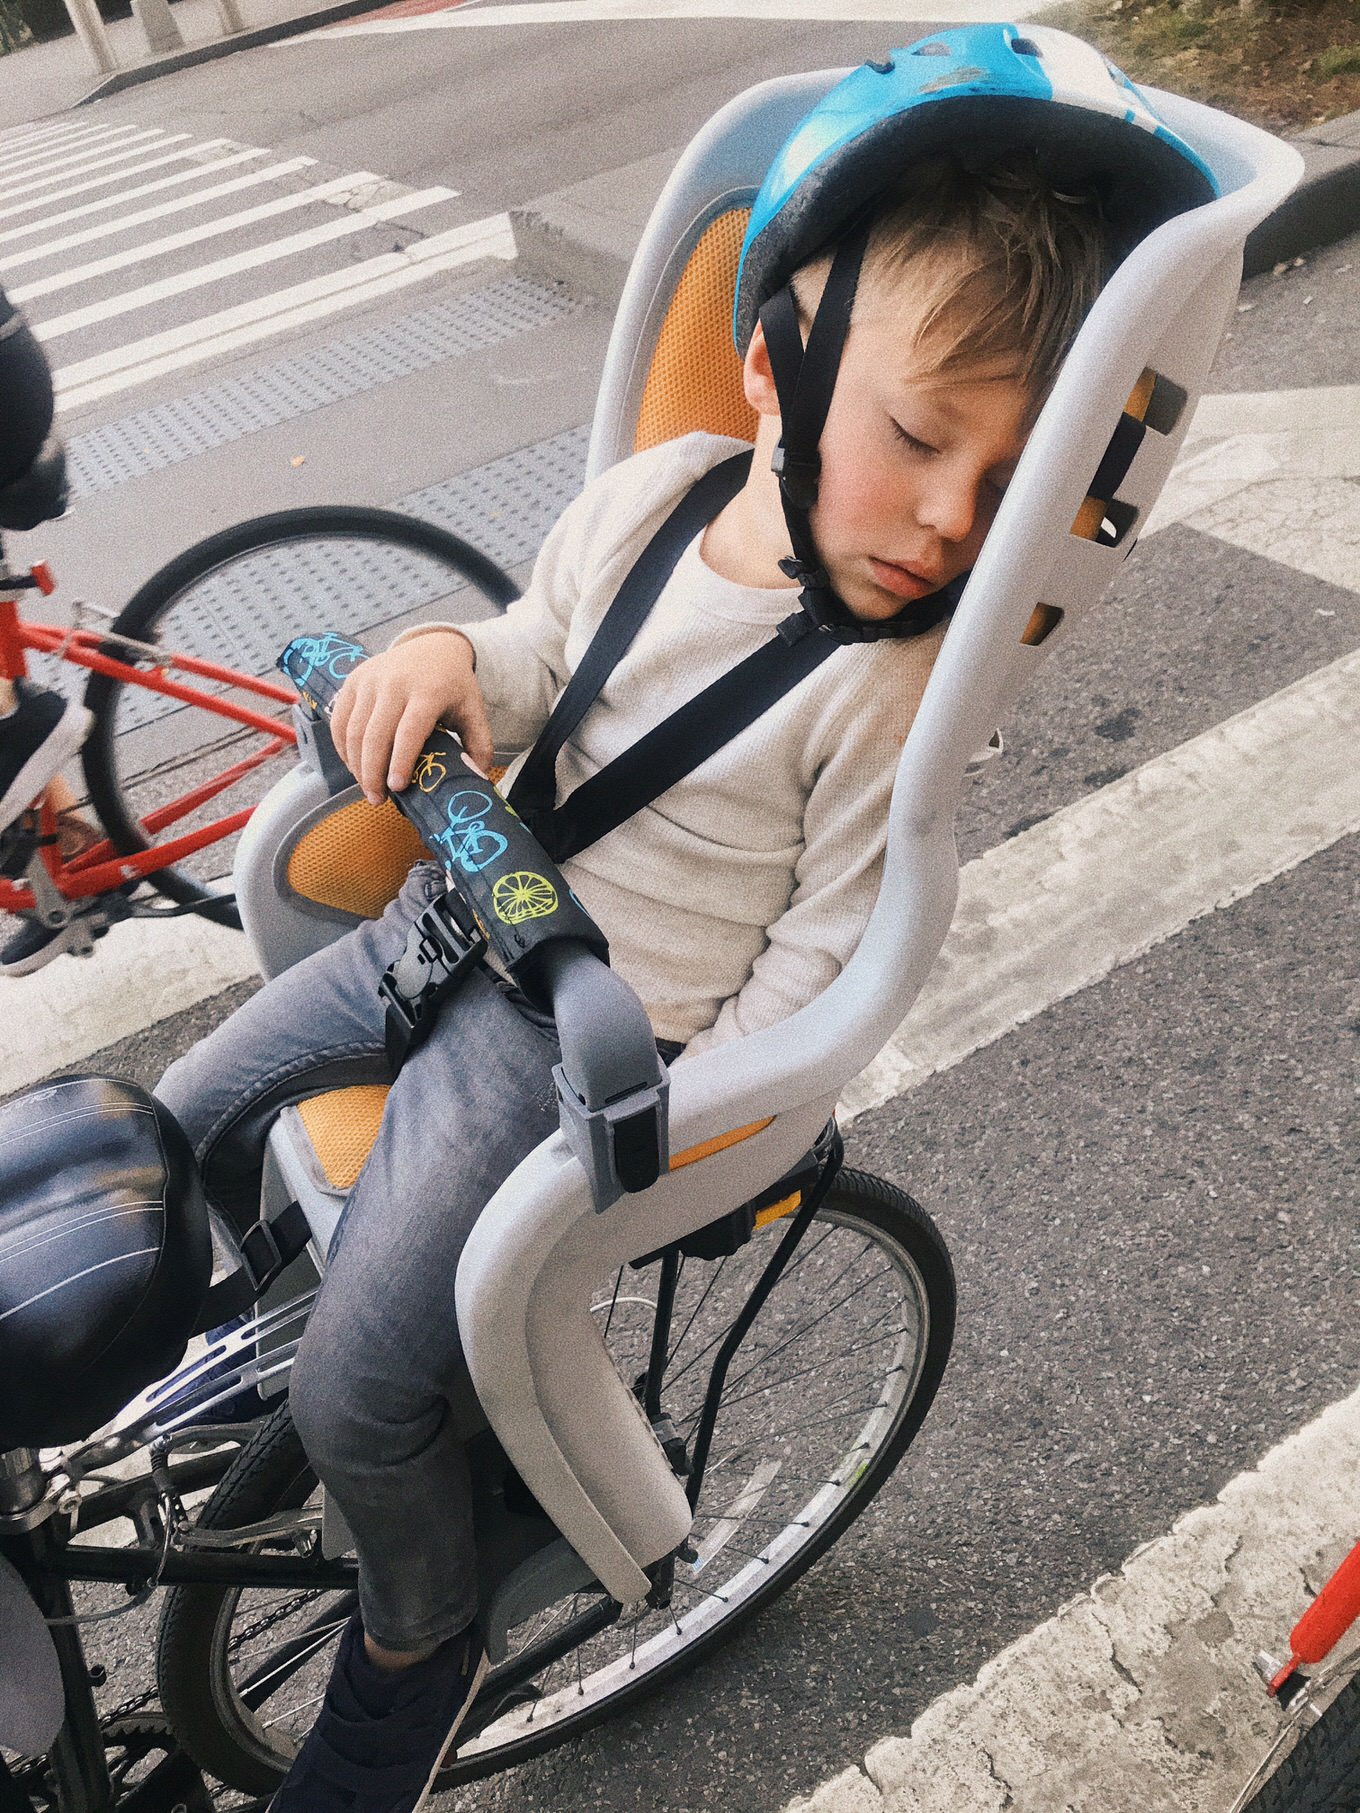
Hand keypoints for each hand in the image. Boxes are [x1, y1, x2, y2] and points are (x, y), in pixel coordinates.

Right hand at [330, 631, 493, 804]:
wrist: (434, 647)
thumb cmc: (454, 687)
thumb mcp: (474, 712)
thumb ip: (480, 746)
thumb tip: (475, 780)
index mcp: (429, 691)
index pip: (410, 730)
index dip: (401, 760)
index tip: (397, 788)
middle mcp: (395, 682)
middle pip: (375, 734)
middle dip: (372, 772)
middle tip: (378, 800)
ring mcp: (371, 680)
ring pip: (353, 730)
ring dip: (356, 765)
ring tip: (368, 789)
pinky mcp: (353, 681)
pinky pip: (339, 721)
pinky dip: (342, 749)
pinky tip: (354, 767)